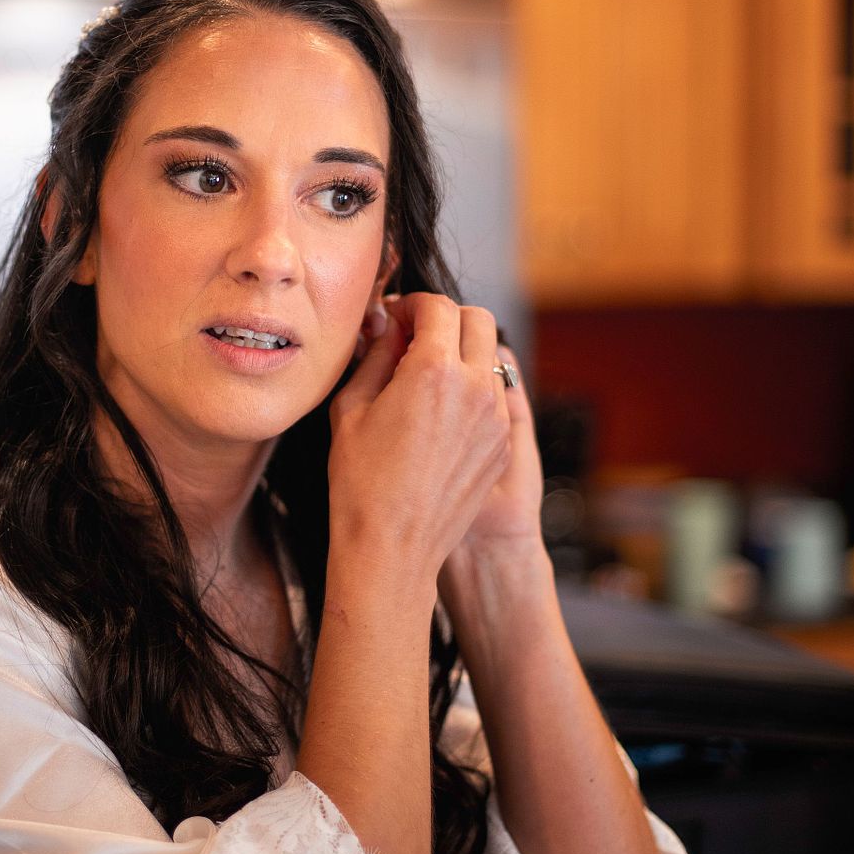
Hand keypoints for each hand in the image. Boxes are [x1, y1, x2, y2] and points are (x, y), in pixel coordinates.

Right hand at [381, 295, 544, 565]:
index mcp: (434, 371)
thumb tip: (386, 328)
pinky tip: (439, 414)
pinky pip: (494, 396)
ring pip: (490, 357)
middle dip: (446, 319)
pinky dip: (472, 389)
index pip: (436, 307)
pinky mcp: (502, 444)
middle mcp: (475, 387)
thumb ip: (374, 356)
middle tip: (415, 337)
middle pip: (477, 320)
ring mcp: (495, 417)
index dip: (411, 305)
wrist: (393, 548)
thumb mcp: (351, 408)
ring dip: (462, 353)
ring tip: (426, 377)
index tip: (394, 319)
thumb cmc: (362, 484)